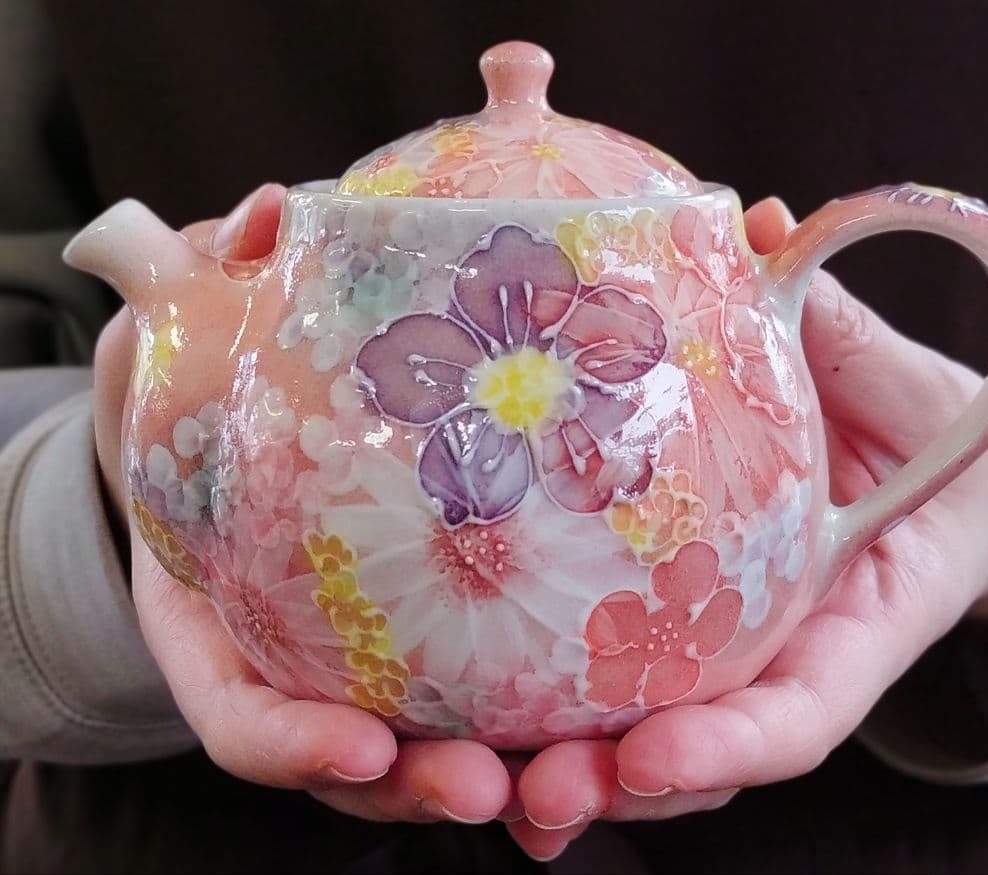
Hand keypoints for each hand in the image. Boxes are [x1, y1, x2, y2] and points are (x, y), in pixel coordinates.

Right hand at [92, 186, 512, 823]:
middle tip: (489, 791)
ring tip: (569, 778)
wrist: (239, 428)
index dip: (292, 745)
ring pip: (424, 743)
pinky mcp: (433, 633)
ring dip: (493, 769)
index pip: (242, 713)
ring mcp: (360, 656)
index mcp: (219, 618)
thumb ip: (209, 290)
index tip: (360, 751)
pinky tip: (610, 703)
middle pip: (347, 759)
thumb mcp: (183, 341)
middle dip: (415, 787)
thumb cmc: (202, 393)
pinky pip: (484, 685)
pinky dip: (534, 710)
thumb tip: (268, 218)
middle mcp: (293, 658)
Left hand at [507, 197, 987, 860]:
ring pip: (653, 744)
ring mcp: (735, 656)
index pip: (799, 710)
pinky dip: (558, 723)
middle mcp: (787, 657)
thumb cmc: (922, 429)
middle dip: (619, 788)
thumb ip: (838, 325)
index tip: (649, 759)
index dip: (728, 744)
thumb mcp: (899, 381)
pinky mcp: (687, 632)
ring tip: (488, 787)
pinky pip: (620, 687)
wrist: (936, 482)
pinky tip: (482, 743)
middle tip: (538, 796)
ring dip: (571, 775)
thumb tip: (765, 220)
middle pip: (704, 755)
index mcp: (857, 619)